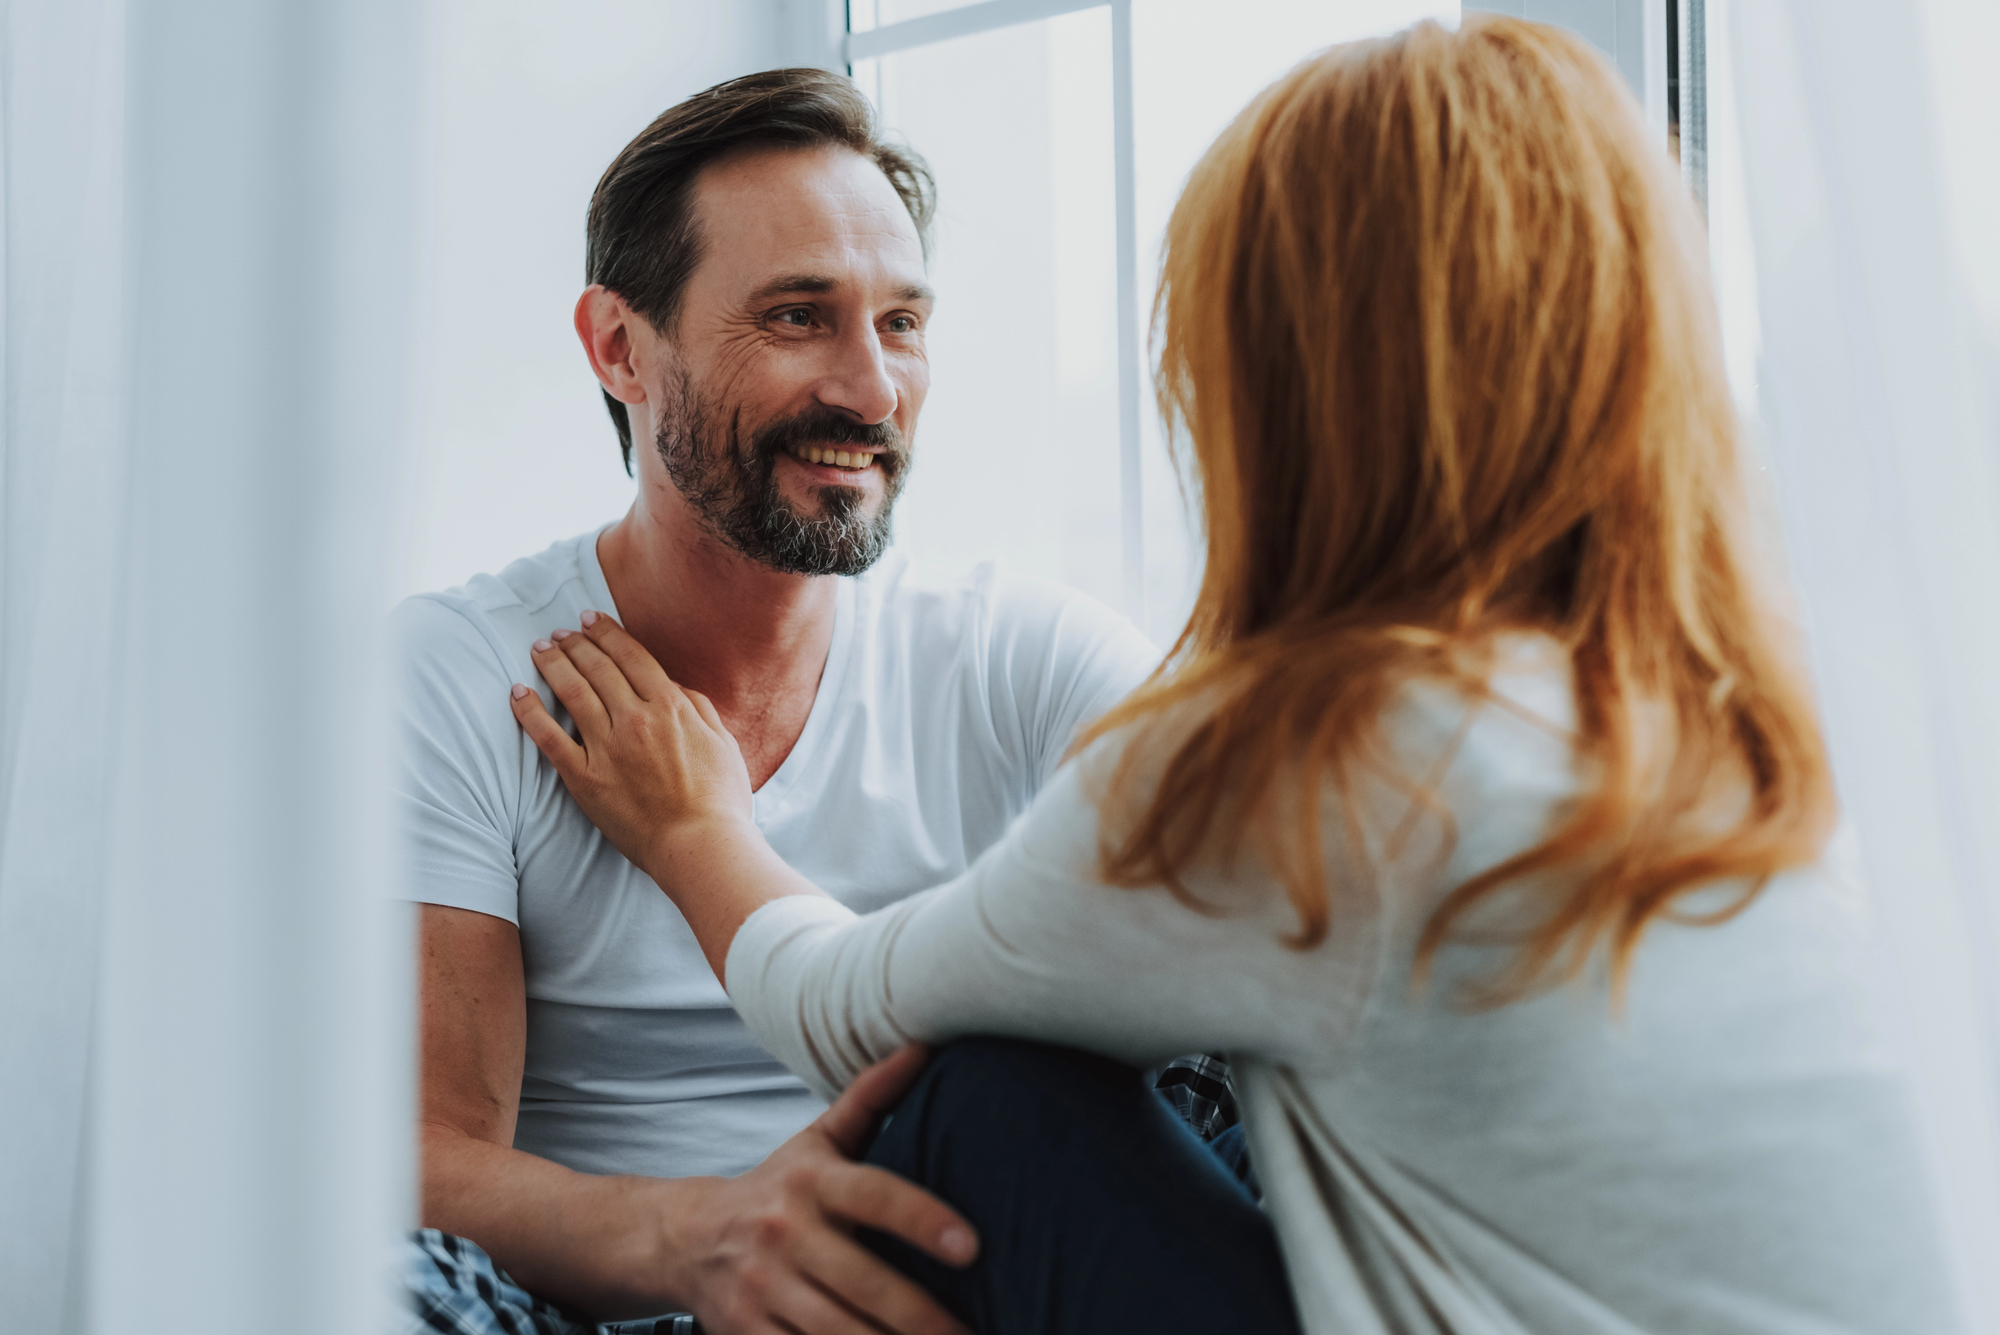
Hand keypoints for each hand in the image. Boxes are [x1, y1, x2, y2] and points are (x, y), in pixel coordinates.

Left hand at [511, 610, 752, 878]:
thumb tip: (674, 687)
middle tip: (561, 631)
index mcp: (671, 706)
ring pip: (572, 691)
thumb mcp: (723, 742)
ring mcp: (607, 747)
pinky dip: (530, 711)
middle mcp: (635, 718)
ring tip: (540, 649)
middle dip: (576, 643)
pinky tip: (518, 692)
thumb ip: (698, 708)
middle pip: (598, 667)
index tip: (591, 619)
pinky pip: (549, 738)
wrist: (701, 845)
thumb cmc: (721, 800)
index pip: (631, 655)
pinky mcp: (584, 778)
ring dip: (553, 664)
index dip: (608, 633)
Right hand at [661, 1045, 976, 1334]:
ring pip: (836, 1332)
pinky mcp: (745, 1331)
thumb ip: (870, 1097)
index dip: (922, 1220)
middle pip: (863, 1281)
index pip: (874, 1196)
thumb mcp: (816, 1139)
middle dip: (921, 1316)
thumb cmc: (775, 1187)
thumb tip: (923, 1045)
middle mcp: (784, 1232)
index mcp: (811, 1181)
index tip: (971, 1246)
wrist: (684, 1236)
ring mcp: (762, 1287)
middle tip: (974, 1333)